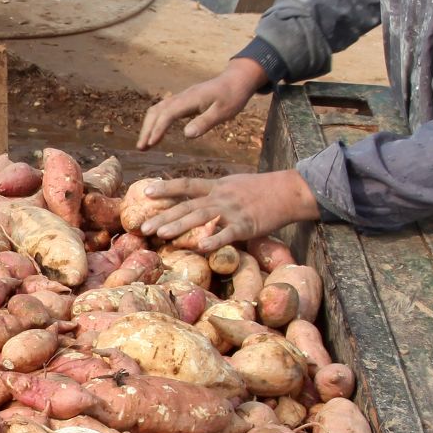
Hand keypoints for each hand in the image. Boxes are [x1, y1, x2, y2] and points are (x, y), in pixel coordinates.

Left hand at [136, 168, 320, 247]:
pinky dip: (215, 240)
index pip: (186, 185)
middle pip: (187, 205)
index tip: (145, 191)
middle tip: (142, 227)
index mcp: (217, 186)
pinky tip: (202, 247)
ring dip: (179, 225)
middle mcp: (220, 196)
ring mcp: (232, 210)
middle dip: (163, 216)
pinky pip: (228, 233)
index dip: (166, 187)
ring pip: (201, 217)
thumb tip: (197, 202)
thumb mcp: (234, 185)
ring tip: (161, 234)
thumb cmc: (261, 190)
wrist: (290, 191)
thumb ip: (215, 194)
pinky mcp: (247, 224)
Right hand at [137, 59, 267, 148]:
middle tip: (140, 148)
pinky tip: (156, 134)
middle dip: (146, 129)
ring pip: (157, 110)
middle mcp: (181, 97)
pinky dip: (155, 122)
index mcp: (190, 99)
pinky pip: (163, 110)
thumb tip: (186, 134)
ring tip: (144, 145)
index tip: (151, 144)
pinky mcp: (183, 101)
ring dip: (148, 126)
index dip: (157, 129)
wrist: (237, 79)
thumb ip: (205, 122)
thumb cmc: (233, 96)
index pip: (167, 114)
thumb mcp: (223, 112)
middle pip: (156, 111)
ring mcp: (181, 98)